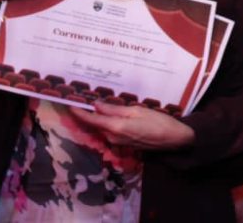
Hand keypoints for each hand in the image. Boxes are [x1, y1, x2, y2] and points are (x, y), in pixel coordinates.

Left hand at [67, 101, 195, 149]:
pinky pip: (111, 132)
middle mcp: (113, 137)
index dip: (79, 112)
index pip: (91, 119)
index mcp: (116, 127)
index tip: (69, 103)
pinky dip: (108, 123)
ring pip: (103, 128)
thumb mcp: (137, 110)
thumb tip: (97, 105)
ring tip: (98, 103)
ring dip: (99, 118)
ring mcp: (118, 142)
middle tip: (83, 98)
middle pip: (96, 124)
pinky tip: (112, 114)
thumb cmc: (158, 122)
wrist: (173, 140)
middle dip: (88, 113)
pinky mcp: (124, 144)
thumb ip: (115, 109)